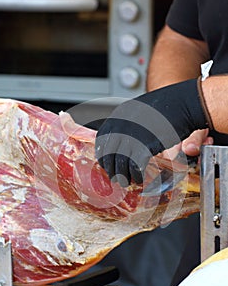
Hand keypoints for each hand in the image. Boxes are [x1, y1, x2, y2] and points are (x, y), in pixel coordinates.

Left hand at [95, 79, 210, 186]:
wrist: (182, 103)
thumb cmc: (165, 107)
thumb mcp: (139, 110)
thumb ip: (128, 124)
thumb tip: (121, 139)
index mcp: (117, 117)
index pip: (102, 141)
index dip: (104, 155)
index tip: (108, 164)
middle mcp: (120, 127)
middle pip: (109, 154)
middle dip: (111, 169)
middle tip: (117, 178)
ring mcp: (131, 136)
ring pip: (120, 163)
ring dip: (123, 176)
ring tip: (127, 182)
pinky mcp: (144, 146)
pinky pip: (135, 166)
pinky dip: (136, 175)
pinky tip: (139, 178)